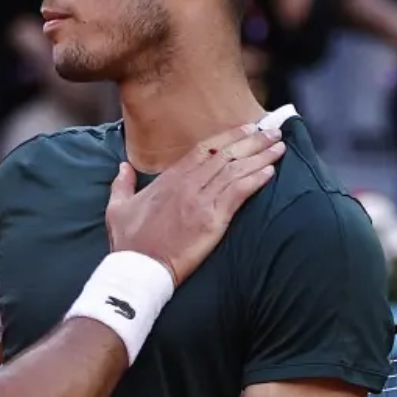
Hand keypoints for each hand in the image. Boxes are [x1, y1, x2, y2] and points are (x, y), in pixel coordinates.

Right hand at [104, 123, 284, 284]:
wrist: (138, 268)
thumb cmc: (128, 242)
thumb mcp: (117, 208)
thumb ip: (122, 184)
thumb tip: (123, 167)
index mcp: (169, 179)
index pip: (204, 149)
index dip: (229, 137)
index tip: (247, 128)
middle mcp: (187, 184)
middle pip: (226, 155)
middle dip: (252, 141)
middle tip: (273, 131)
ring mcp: (201, 201)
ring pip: (236, 170)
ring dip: (260, 157)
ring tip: (279, 146)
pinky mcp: (212, 220)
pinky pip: (238, 193)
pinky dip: (255, 180)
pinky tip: (270, 172)